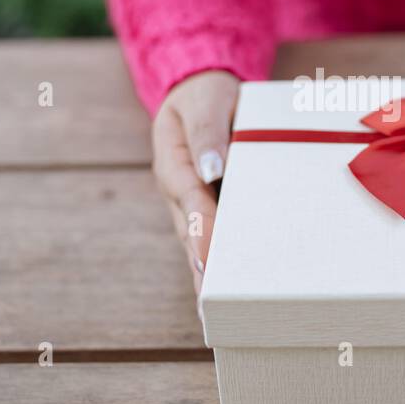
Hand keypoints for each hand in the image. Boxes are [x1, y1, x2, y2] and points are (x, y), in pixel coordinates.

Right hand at [151, 70, 240, 293]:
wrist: (203, 93)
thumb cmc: (206, 94)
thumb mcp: (205, 99)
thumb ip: (206, 131)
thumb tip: (212, 168)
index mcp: (172, 161)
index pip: (188, 197)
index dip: (200, 226)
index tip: (206, 256)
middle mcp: (178, 190)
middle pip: (190, 231)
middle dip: (201, 267)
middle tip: (212, 303)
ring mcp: (191, 203)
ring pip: (199, 242)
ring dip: (209, 274)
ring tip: (219, 310)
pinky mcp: (209, 208)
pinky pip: (214, 236)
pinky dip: (221, 262)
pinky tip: (233, 290)